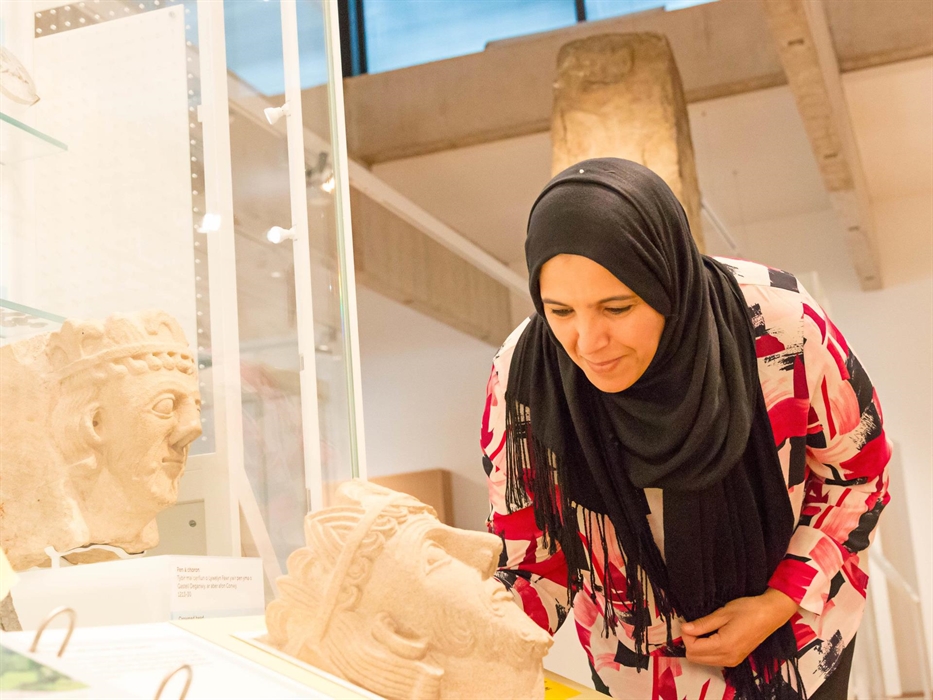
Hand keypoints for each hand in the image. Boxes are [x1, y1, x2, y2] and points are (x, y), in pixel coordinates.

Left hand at [680, 588, 797, 667]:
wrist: (771, 614)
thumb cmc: (748, 610)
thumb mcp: (722, 614)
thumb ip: (702, 624)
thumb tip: (684, 629)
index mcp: (724, 646)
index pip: (693, 649)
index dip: (686, 635)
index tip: (688, 623)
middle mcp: (728, 658)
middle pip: (696, 658)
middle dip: (690, 642)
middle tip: (694, 626)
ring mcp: (733, 661)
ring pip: (703, 661)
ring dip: (697, 647)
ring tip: (703, 630)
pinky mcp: (736, 660)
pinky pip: (713, 660)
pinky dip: (707, 650)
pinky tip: (711, 636)